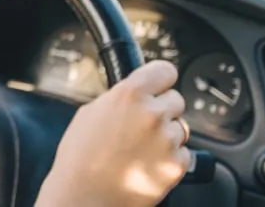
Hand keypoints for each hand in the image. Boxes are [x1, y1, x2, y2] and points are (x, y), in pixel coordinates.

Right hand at [37, 61, 190, 206]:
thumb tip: (135, 94)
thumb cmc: (80, 158)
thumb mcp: (90, 113)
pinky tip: (147, 163)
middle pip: (176, 100)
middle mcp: (152, 114)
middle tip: (142, 126)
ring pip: (181, 127)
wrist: (85, 196)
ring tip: (140, 149)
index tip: (159, 86)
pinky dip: (170, 158)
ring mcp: (167, 140)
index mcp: (130, 94)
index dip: (161, 80)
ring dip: (167, 135)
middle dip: (162, 110)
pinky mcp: (176, 165)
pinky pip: (183, 153)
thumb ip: (118, 98)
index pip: (165, 70)